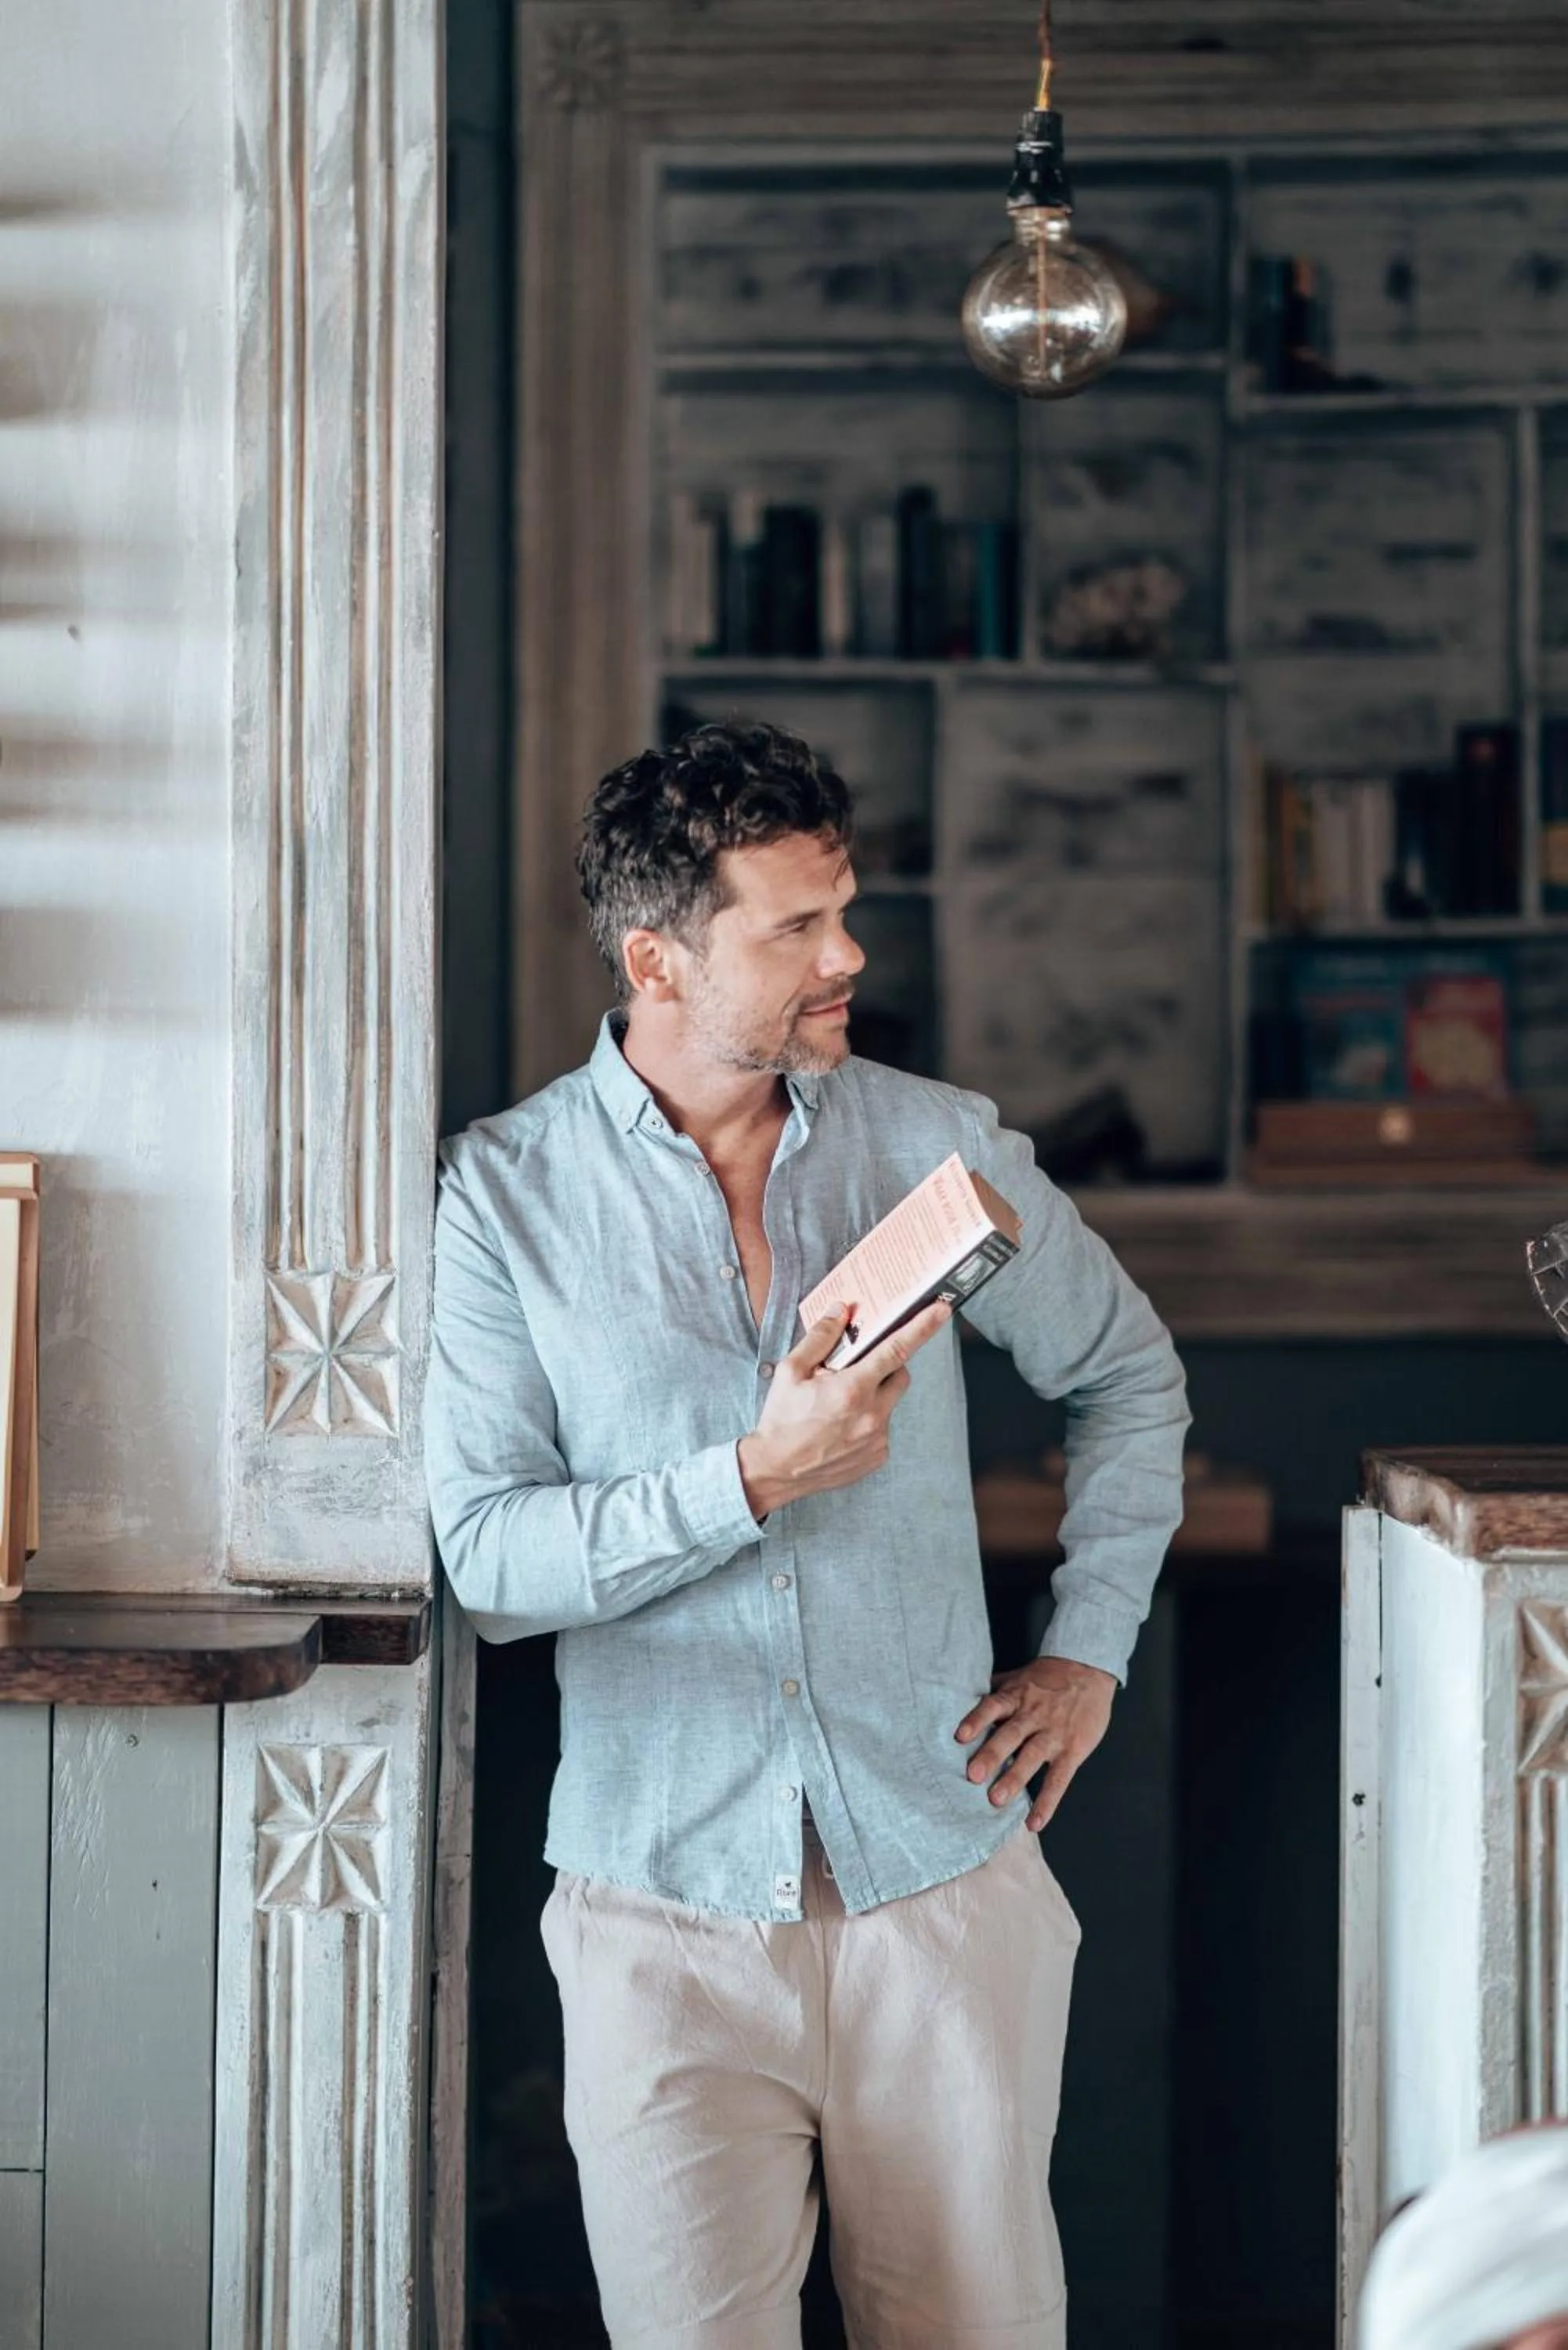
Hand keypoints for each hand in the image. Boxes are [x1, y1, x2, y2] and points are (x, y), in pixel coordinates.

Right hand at [738, 1297, 951, 1518]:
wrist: (774, 1470)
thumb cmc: (781, 1419)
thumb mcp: (792, 1371)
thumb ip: (821, 1338)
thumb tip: (841, 1311)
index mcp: (853, 1389)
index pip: (897, 1350)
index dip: (922, 1327)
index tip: (942, 1310)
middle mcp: (872, 1415)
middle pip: (900, 1376)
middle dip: (887, 1366)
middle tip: (857, 1370)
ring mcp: (878, 1439)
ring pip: (890, 1403)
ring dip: (874, 1396)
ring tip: (840, 1405)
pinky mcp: (878, 1457)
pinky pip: (883, 1428)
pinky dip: (869, 1421)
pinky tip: (842, 1427)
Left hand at [954, 1656, 1115, 1831]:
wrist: (1089, 1669)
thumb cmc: (1048, 1676)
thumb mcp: (1018, 1677)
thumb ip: (993, 1690)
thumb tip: (958, 1696)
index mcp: (1016, 1696)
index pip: (993, 1706)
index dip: (976, 1720)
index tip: (960, 1736)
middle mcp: (1033, 1715)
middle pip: (1010, 1734)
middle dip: (992, 1755)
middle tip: (972, 1776)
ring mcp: (1053, 1734)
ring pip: (1032, 1757)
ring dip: (1015, 1779)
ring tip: (996, 1800)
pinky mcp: (1073, 1750)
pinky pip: (1059, 1779)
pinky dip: (1048, 1802)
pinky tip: (1034, 1822)